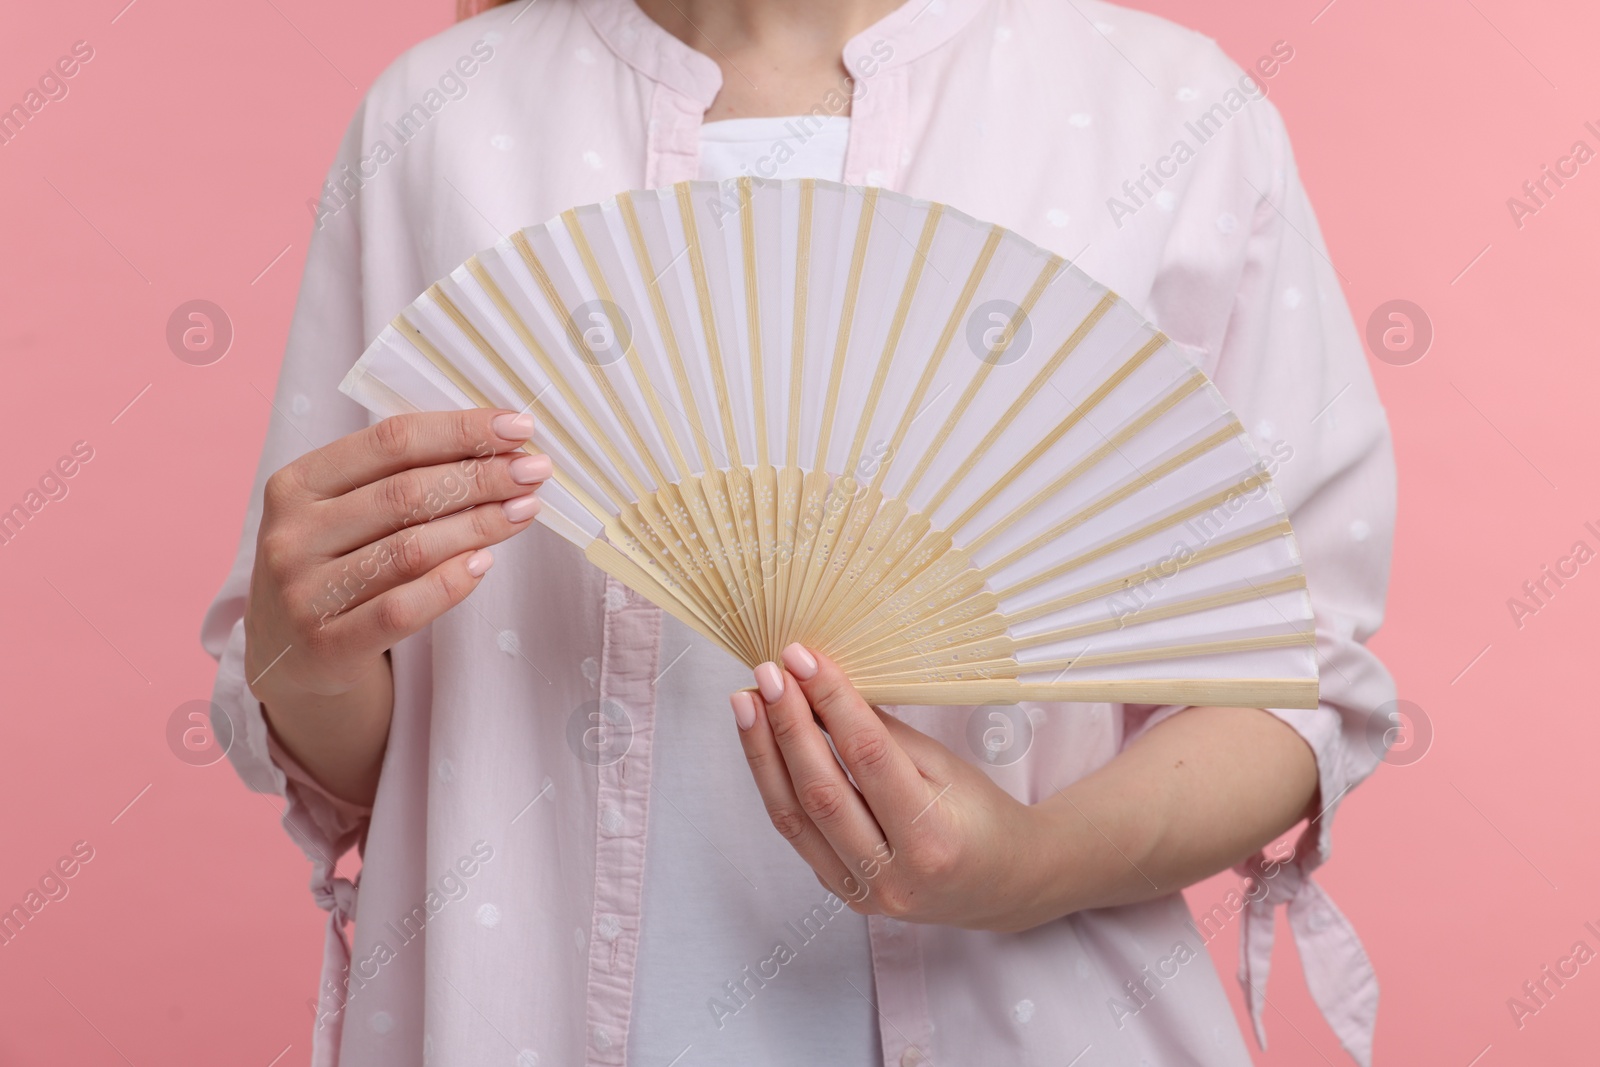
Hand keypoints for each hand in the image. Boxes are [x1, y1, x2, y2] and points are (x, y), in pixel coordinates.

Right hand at [244, 408, 550, 702]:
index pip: (389, 441)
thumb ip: (402, 477)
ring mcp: (304, 593)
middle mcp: (291, 535)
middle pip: (406, 493)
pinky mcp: (326, 645)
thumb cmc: (335, 565)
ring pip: (410, 549)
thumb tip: (500, 449)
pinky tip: (486, 562)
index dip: (460, 430)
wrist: (289, 654)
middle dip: (483, 476)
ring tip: (525, 510)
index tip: (519, 427)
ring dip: (480, 525)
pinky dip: (450, 584)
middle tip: (536, 471)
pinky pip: (402, 609)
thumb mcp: (344, 512)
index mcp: (296, 484)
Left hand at [731, 644, 1058, 932]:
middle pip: (822, 791)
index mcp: (933, 840)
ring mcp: (862, 892)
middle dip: (787, 724)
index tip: (804, 659)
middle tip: (769, 673)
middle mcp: (894, 876)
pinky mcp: (841, 892)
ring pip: (793, 817)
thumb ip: (883, 735)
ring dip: (763, 753)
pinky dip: (774, 783)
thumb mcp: (945, 767)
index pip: (869, 757)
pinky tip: (762, 744)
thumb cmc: (981, 817)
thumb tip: (824, 688)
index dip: (832, 702)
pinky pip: (796, 834)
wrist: (1001, 884)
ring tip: (746, 702)